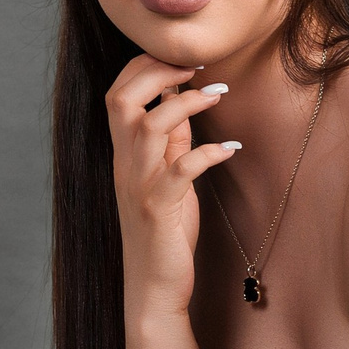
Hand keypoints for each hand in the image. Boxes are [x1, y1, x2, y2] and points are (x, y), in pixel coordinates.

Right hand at [104, 55, 240, 312]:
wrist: (153, 288)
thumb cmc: (163, 233)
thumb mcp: (166, 178)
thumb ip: (171, 142)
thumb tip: (182, 102)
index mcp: (124, 155)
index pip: (118, 94)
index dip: (145, 68)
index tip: (182, 60)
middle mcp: (124, 165)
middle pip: (121, 99)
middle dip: (157, 72)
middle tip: (196, 67)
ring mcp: (139, 186)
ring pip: (147, 128)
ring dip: (185, 105)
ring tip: (218, 95)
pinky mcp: (158, 210)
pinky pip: (180, 171)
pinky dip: (207, 154)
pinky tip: (231, 148)